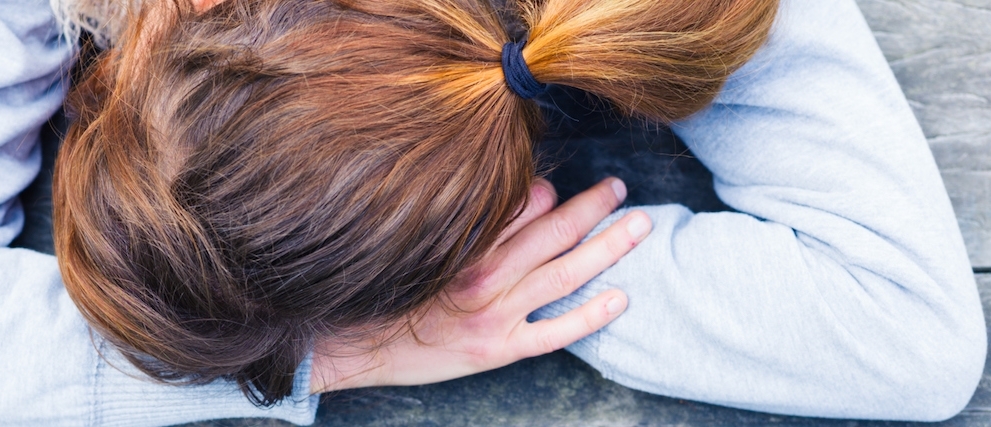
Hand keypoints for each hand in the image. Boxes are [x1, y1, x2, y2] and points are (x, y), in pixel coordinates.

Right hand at [311, 177, 650, 392]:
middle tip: (620, 190)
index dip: (551, 192)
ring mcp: (494, 315)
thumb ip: (463, 219)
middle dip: (595, 207)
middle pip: (556, 232)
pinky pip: (555, 332)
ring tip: (639, 226)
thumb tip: (515, 192)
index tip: (563, 188)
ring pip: (565, 274)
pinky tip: (620, 298)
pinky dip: (590, 315)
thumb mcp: (415, 242)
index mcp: (462, 242)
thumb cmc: (381, 289)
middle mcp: (482, 275)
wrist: (351, 344)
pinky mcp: (497, 350)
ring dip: (608, 248)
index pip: (524, 203)